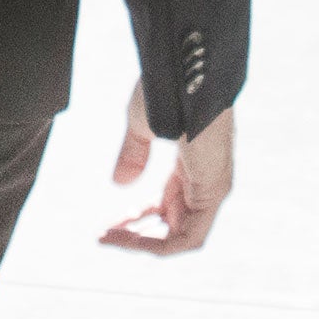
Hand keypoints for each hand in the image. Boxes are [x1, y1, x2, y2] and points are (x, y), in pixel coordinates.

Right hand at [99, 79, 233, 255]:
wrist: (187, 72)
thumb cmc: (169, 87)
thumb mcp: (142, 125)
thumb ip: (134, 154)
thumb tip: (119, 184)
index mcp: (191, 163)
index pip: (165, 204)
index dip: (135, 218)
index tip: (107, 224)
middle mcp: (205, 180)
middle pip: (171, 225)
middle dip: (136, 235)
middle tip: (104, 235)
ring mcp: (212, 187)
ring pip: (180, 237)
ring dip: (143, 243)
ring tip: (109, 237)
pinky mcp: (214, 192)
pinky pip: (189, 237)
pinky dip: (160, 245)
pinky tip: (130, 239)